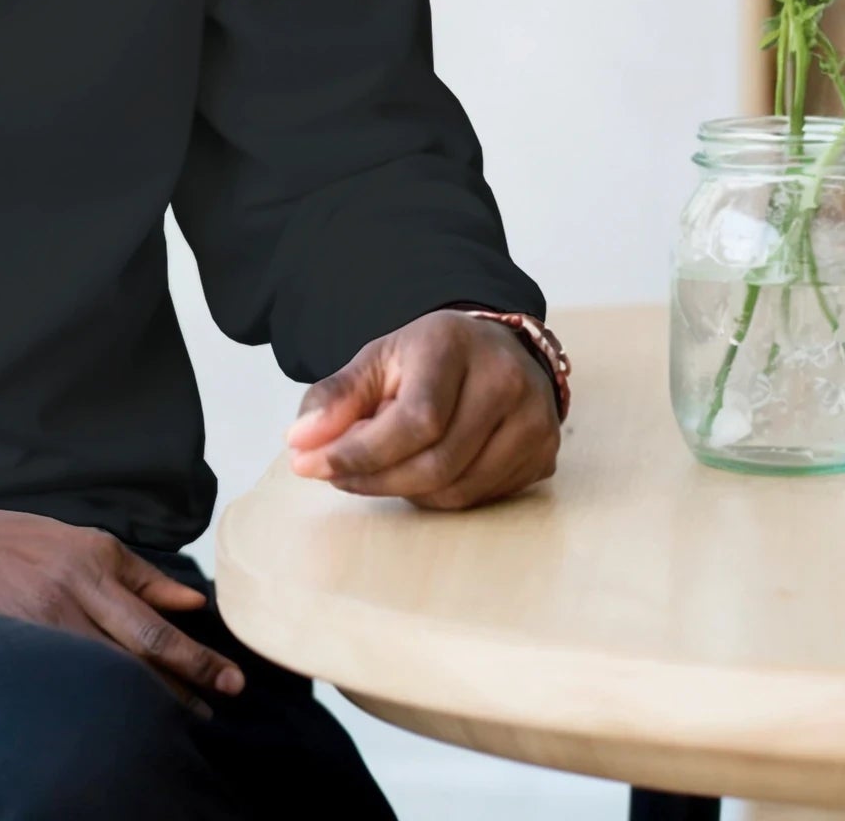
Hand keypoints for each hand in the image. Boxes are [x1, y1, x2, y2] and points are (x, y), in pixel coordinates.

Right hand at [0, 464, 244, 715]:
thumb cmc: (3, 539)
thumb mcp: (71, 539)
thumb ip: (133, 572)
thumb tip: (193, 600)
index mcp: (88, 557)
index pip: (155, 622)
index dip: (195, 659)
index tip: (230, 684)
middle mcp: (68, 590)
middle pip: (138, 655)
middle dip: (182, 691)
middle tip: (214, 722)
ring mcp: (37, 623)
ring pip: (105, 677)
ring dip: (144, 708)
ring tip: (176, 733)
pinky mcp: (12, 646)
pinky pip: (64, 684)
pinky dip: (94, 705)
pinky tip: (112, 726)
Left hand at [285, 308, 560, 508]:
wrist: (496, 351)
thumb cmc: (429, 358)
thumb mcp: (377, 361)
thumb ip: (336, 397)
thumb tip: (300, 442)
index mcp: (455, 346)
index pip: (415, 419)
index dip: (361, 452)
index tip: (310, 464)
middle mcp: (506, 381)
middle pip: (436, 463)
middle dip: (373, 478)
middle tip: (333, 474)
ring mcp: (534, 421)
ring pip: (457, 489)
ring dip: (403, 490)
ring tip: (375, 468)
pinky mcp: (544, 454)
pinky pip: (480, 498)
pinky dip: (437, 495)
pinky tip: (416, 471)